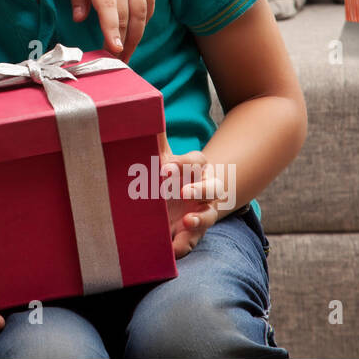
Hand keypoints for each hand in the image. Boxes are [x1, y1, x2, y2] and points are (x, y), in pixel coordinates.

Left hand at [61, 0, 155, 62]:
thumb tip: (79, 19)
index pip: (107, 7)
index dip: (110, 30)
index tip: (114, 51)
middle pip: (126, 15)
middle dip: (123, 42)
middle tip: (116, 65)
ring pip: (142, 10)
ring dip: (137, 35)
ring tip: (128, 54)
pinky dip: (146, 18)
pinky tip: (139, 30)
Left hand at [158, 138, 217, 258]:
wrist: (177, 200)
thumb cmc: (169, 174)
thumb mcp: (162, 157)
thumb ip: (156, 139)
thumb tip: (146, 108)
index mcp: (196, 169)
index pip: (196, 161)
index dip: (183, 163)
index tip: (165, 167)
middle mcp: (204, 190)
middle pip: (211, 188)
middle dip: (199, 189)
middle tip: (183, 192)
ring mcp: (201, 213)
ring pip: (208, 216)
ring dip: (199, 219)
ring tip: (186, 221)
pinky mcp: (192, 234)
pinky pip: (193, 241)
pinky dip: (184, 245)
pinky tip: (173, 249)